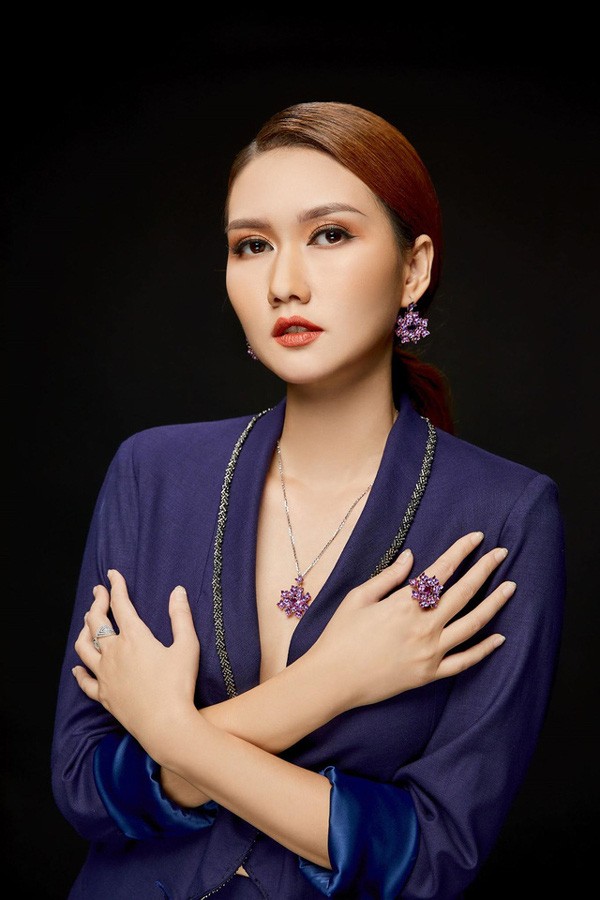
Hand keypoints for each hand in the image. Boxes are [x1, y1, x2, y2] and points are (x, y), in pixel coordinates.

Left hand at [72, 571, 199, 756]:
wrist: (165, 724)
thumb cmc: (179, 685)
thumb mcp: (187, 646)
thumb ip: (181, 617)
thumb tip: (177, 591)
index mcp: (134, 637)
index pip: (121, 605)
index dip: (117, 586)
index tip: (113, 574)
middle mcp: (113, 653)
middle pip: (96, 622)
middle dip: (97, 603)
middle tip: (99, 593)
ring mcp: (105, 675)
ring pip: (84, 648)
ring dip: (84, 631)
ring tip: (88, 623)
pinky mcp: (103, 695)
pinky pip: (85, 680)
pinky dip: (80, 671)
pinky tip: (78, 667)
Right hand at [308, 531, 514, 710]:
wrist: (333, 680)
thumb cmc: (340, 636)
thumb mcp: (358, 598)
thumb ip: (388, 576)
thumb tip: (412, 556)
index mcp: (404, 604)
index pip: (441, 570)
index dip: (461, 551)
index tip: (476, 538)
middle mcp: (423, 626)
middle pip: (464, 592)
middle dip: (485, 569)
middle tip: (501, 554)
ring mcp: (430, 652)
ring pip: (472, 624)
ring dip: (494, 603)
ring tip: (511, 587)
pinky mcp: (430, 675)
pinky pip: (465, 662)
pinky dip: (484, 650)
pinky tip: (500, 637)